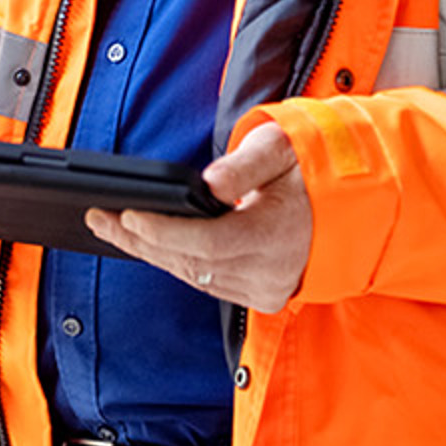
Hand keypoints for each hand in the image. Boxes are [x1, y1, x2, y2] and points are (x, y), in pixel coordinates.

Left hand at [86, 120, 311, 312]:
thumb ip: (245, 164)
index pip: (208, 243)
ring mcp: (267, 289)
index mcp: (278, 235)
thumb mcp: (282, 149)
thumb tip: (211, 182)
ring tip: (110, 229)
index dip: (164, 231)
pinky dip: (175, 263)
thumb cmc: (309, 170)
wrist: (347, 208)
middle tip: (97, 217)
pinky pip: (207, 283)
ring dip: (151, 253)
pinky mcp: (262, 296)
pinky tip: (146, 245)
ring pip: (194, 277)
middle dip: (140, 240)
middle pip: (191, 263)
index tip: (128, 215)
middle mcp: (272, 271)